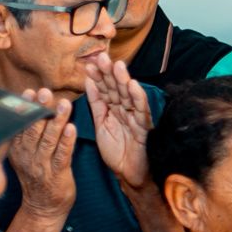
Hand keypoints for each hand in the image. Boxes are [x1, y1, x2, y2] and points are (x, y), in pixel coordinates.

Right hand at [7, 88, 75, 217]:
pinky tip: (71, 128)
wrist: (43, 207)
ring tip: (64, 104)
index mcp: (18, 149)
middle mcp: (27, 156)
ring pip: (49, 140)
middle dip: (39, 109)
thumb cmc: (39, 176)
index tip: (30, 92)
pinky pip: (62, 155)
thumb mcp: (26, 155)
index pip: (20, 125)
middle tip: (45, 92)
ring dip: (57, 121)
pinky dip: (67, 141)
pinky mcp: (57, 174)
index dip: (25, 108)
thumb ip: (28, 134)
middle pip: (32, 129)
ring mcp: (41, 165)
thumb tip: (31, 108)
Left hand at [84, 55, 152, 188]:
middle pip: (117, 88)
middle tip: (101, 57)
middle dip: (109, 73)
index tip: (88, 65)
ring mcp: (135, 118)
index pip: (105, 89)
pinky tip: (132, 86)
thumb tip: (89, 82)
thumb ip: (97, 104)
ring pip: (129, 96)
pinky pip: (141, 111)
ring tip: (116, 66)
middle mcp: (125, 110)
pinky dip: (137, 98)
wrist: (128, 174)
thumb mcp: (101, 124)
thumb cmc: (117, 151)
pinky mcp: (143, 128)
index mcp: (114, 109)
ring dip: (123, 80)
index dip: (98, 77)